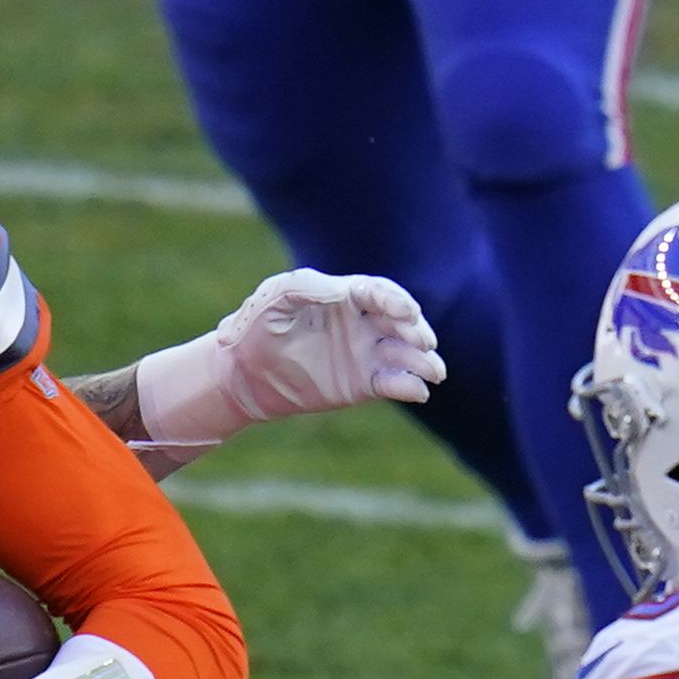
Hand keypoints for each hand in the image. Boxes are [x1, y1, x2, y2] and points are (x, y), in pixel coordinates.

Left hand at [133, 270, 445, 448]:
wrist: (243, 372)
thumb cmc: (256, 326)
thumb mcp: (275, 297)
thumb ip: (308, 287)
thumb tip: (343, 292)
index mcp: (345, 295)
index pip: (380, 293)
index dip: (396, 301)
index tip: (407, 313)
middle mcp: (362, 322)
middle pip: (401, 323)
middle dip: (417, 331)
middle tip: (424, 342)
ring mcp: (365, 354)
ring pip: (404, 354)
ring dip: (423, 361)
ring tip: (435, 372)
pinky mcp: (363, 385)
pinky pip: (393, 383)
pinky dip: (409, 387)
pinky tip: (419, 392)